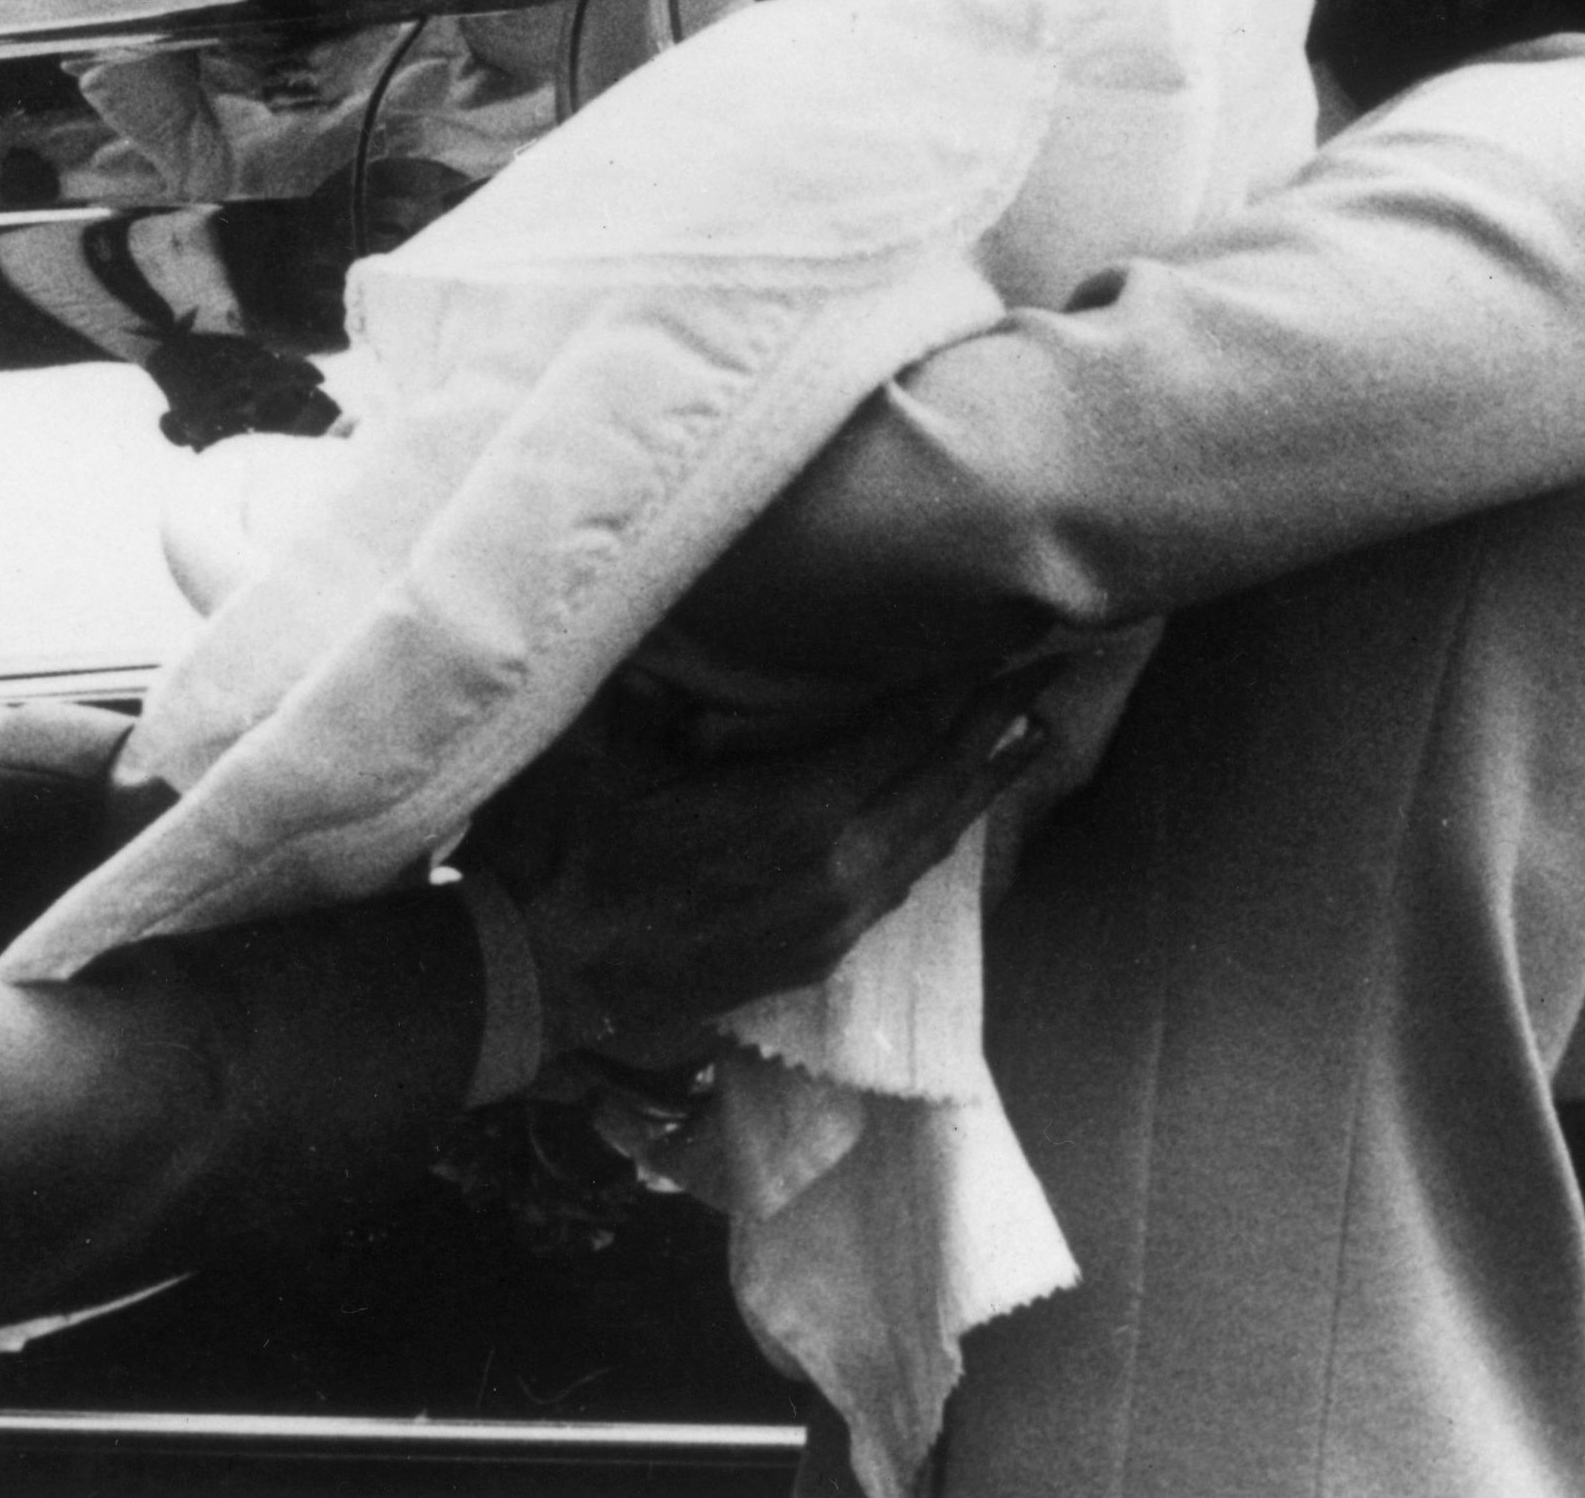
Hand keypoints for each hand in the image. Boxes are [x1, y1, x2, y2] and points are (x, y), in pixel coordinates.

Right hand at [468, 662, 1055, 1063]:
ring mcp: (831, 921)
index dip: (960, 684)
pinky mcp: (815, 956)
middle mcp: (835, 868)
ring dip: (980, 784)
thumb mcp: (601, 740)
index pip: (905, 731)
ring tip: (1028, 736)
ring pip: (930, 841)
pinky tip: (951, 816)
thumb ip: (660, 673)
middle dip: (996, 726)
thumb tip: (695, 604)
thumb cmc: (561, 852)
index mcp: (794, 810)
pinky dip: (937, 836)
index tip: (1007, 639)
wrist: (532, 980)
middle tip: (1052, 676)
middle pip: (939, 784)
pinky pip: (901, 882)